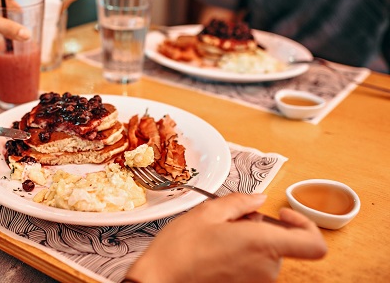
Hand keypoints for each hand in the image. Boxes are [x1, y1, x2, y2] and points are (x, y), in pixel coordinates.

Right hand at [125, 193, 326, 282]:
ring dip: (248, 242)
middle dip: (261, 228)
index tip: (283, 214)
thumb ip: (240, 202)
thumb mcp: (208, 212)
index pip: (314, 244)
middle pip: (282, 245)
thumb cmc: (180, 249)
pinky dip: (240, 256)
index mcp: (262, 244)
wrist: (160, 280)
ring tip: (217, 237)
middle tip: (230, 221)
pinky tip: (215, 251)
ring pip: (265, 256)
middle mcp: (266, 269)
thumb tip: (259, 199)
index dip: (305, 225)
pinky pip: (253, 269)